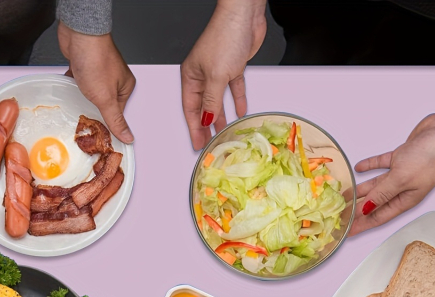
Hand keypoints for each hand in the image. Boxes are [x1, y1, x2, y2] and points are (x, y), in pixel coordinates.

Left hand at [58, 22, 135, 143]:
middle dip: (93, 111)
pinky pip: (79, 82)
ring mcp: (98, 71)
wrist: (79, 35)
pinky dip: (73, 87)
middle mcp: (114, 78)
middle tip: (84, 122)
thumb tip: (128, 137)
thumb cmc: (96, 60)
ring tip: (75, 106)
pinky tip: (68, 91)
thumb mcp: (106, 98)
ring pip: (90, 93)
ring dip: (82, 99)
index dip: (106, 122)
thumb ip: (115, 119)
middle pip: (103, 103)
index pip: (117, 112)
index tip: (97, 133)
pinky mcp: (85, 65)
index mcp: (125, 86)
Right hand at [180, 0, 266, 149]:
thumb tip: (207, 119)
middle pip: (203, 106)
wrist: (244, 14)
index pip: (191, 109)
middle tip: (208, 143)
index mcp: (191, 76)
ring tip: (222, 131)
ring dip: (221, 115)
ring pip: (218, 99)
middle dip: (206, 126)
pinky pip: (234, 88)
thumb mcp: (216, 76)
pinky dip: (237, 100)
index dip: (194, 128)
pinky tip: (239, 111)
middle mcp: (202, 74)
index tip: (197, 143)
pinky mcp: (233, 66)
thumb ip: (211, 101)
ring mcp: (218, 70)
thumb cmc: (225, 36)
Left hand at [350, 103, 434, 234]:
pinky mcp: (401, 157)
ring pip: (375, 185)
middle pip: (374, 203)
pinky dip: (369, 166)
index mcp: (405, 199)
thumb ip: (382, 194)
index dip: (361, 225)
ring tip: (344, 195)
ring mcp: (401, 173)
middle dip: (356, 209)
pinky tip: (358, 169)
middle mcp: (402, 189)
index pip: (378, 217)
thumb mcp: (401, 179)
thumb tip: (365, 208)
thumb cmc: (432, 157)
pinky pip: (381, 164)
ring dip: (360, 189)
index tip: (346, 231)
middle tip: (339, 214)